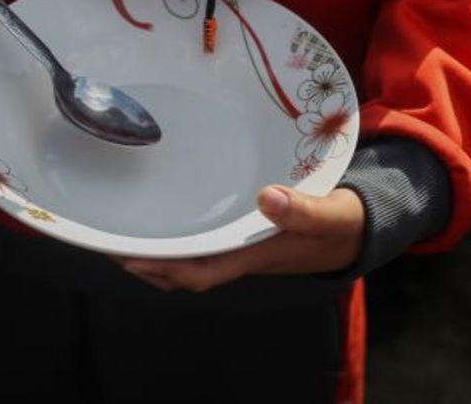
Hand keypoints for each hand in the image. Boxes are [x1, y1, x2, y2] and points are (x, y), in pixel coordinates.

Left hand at [116, 185, 364, 291]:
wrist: (360, 229)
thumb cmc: (341, 221)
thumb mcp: (328, 212)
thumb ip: (302, 209)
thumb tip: (267, 198)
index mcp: (255, 255)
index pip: (200, 272)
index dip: (163, 269)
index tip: (129, 258)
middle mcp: (242, 256)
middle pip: (186, 271)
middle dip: (149, 264)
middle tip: (110, 246)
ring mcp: (242, 249)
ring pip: (193, 260)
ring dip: (161, 254)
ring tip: (128, 237)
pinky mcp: (246, 236)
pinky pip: (205, 245)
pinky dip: (182, 239)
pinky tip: (170, 222)